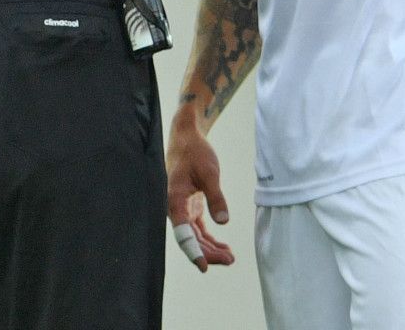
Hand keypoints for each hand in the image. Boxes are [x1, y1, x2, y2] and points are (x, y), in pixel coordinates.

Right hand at [166, 118, 235, 271]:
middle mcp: (175, 209)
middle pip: (190, 239)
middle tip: (230, 260)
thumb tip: (224, 222)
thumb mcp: (209, 172)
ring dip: (210, 248)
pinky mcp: (189, 206)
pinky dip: (209, 238)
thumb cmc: (195, 152)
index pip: (184, 234)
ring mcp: (182, 209)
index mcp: (174, 202)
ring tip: (230, 258)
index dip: (194, 252)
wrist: (186, 138)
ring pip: (195, 236)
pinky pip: (198, 229)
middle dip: (208, 253)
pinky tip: (223, 247)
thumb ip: (216, 197)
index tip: (204, 266)